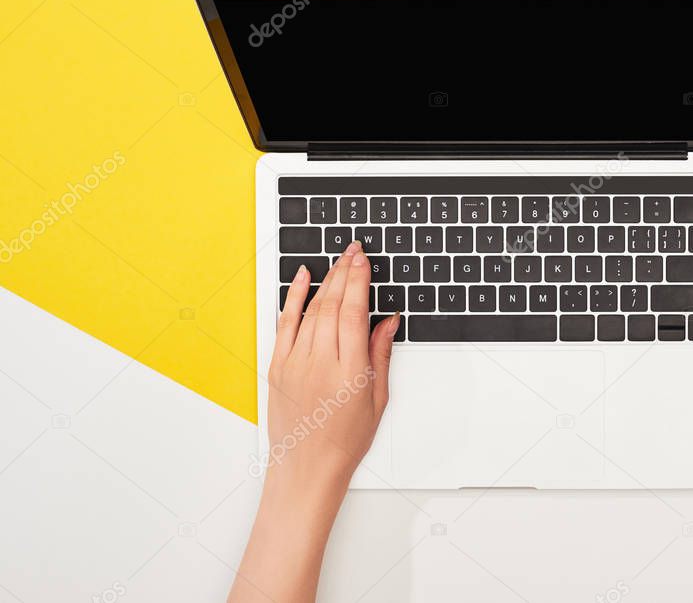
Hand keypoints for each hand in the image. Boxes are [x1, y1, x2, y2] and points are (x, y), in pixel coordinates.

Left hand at [266, 239, 397, 498]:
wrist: (307, 468)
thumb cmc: (344, 440)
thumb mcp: (377, 399)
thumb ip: (380, 354)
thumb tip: (388, 321)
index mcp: (349, 371)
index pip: (354, 312)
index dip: (359, 281)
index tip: (364, 260)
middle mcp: (320, 363)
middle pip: (333, 304)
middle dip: (345, 272)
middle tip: (354, 251)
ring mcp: (296, 363)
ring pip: (311, 309)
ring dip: (326, 280)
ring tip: (338, 260)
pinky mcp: (278, 366)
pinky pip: (285, 322)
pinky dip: (294, 297)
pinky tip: (303, 278)